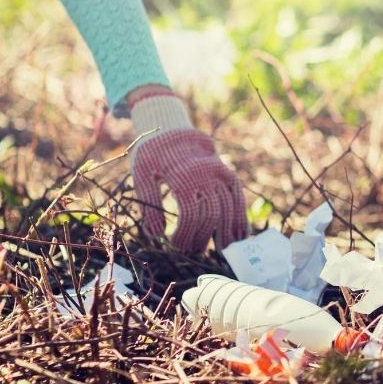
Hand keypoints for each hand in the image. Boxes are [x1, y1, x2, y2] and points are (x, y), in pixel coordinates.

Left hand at [128, 91, 247, 252]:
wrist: (175, 131)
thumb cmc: (153, 155)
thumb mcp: (142, 174)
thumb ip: (148, 204)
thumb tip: (156, 235)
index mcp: (184, 175)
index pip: (190, 214)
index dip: (185, 234)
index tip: (175, 246)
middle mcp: (208, 175)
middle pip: (211, 214)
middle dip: (203, 237)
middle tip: (192, 252)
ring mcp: (222, 174)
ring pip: (229, 208)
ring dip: (225, 232)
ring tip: (220, 251)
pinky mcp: (229, 176)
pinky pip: (238, 199)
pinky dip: (240, 218)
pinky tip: (239, 236)